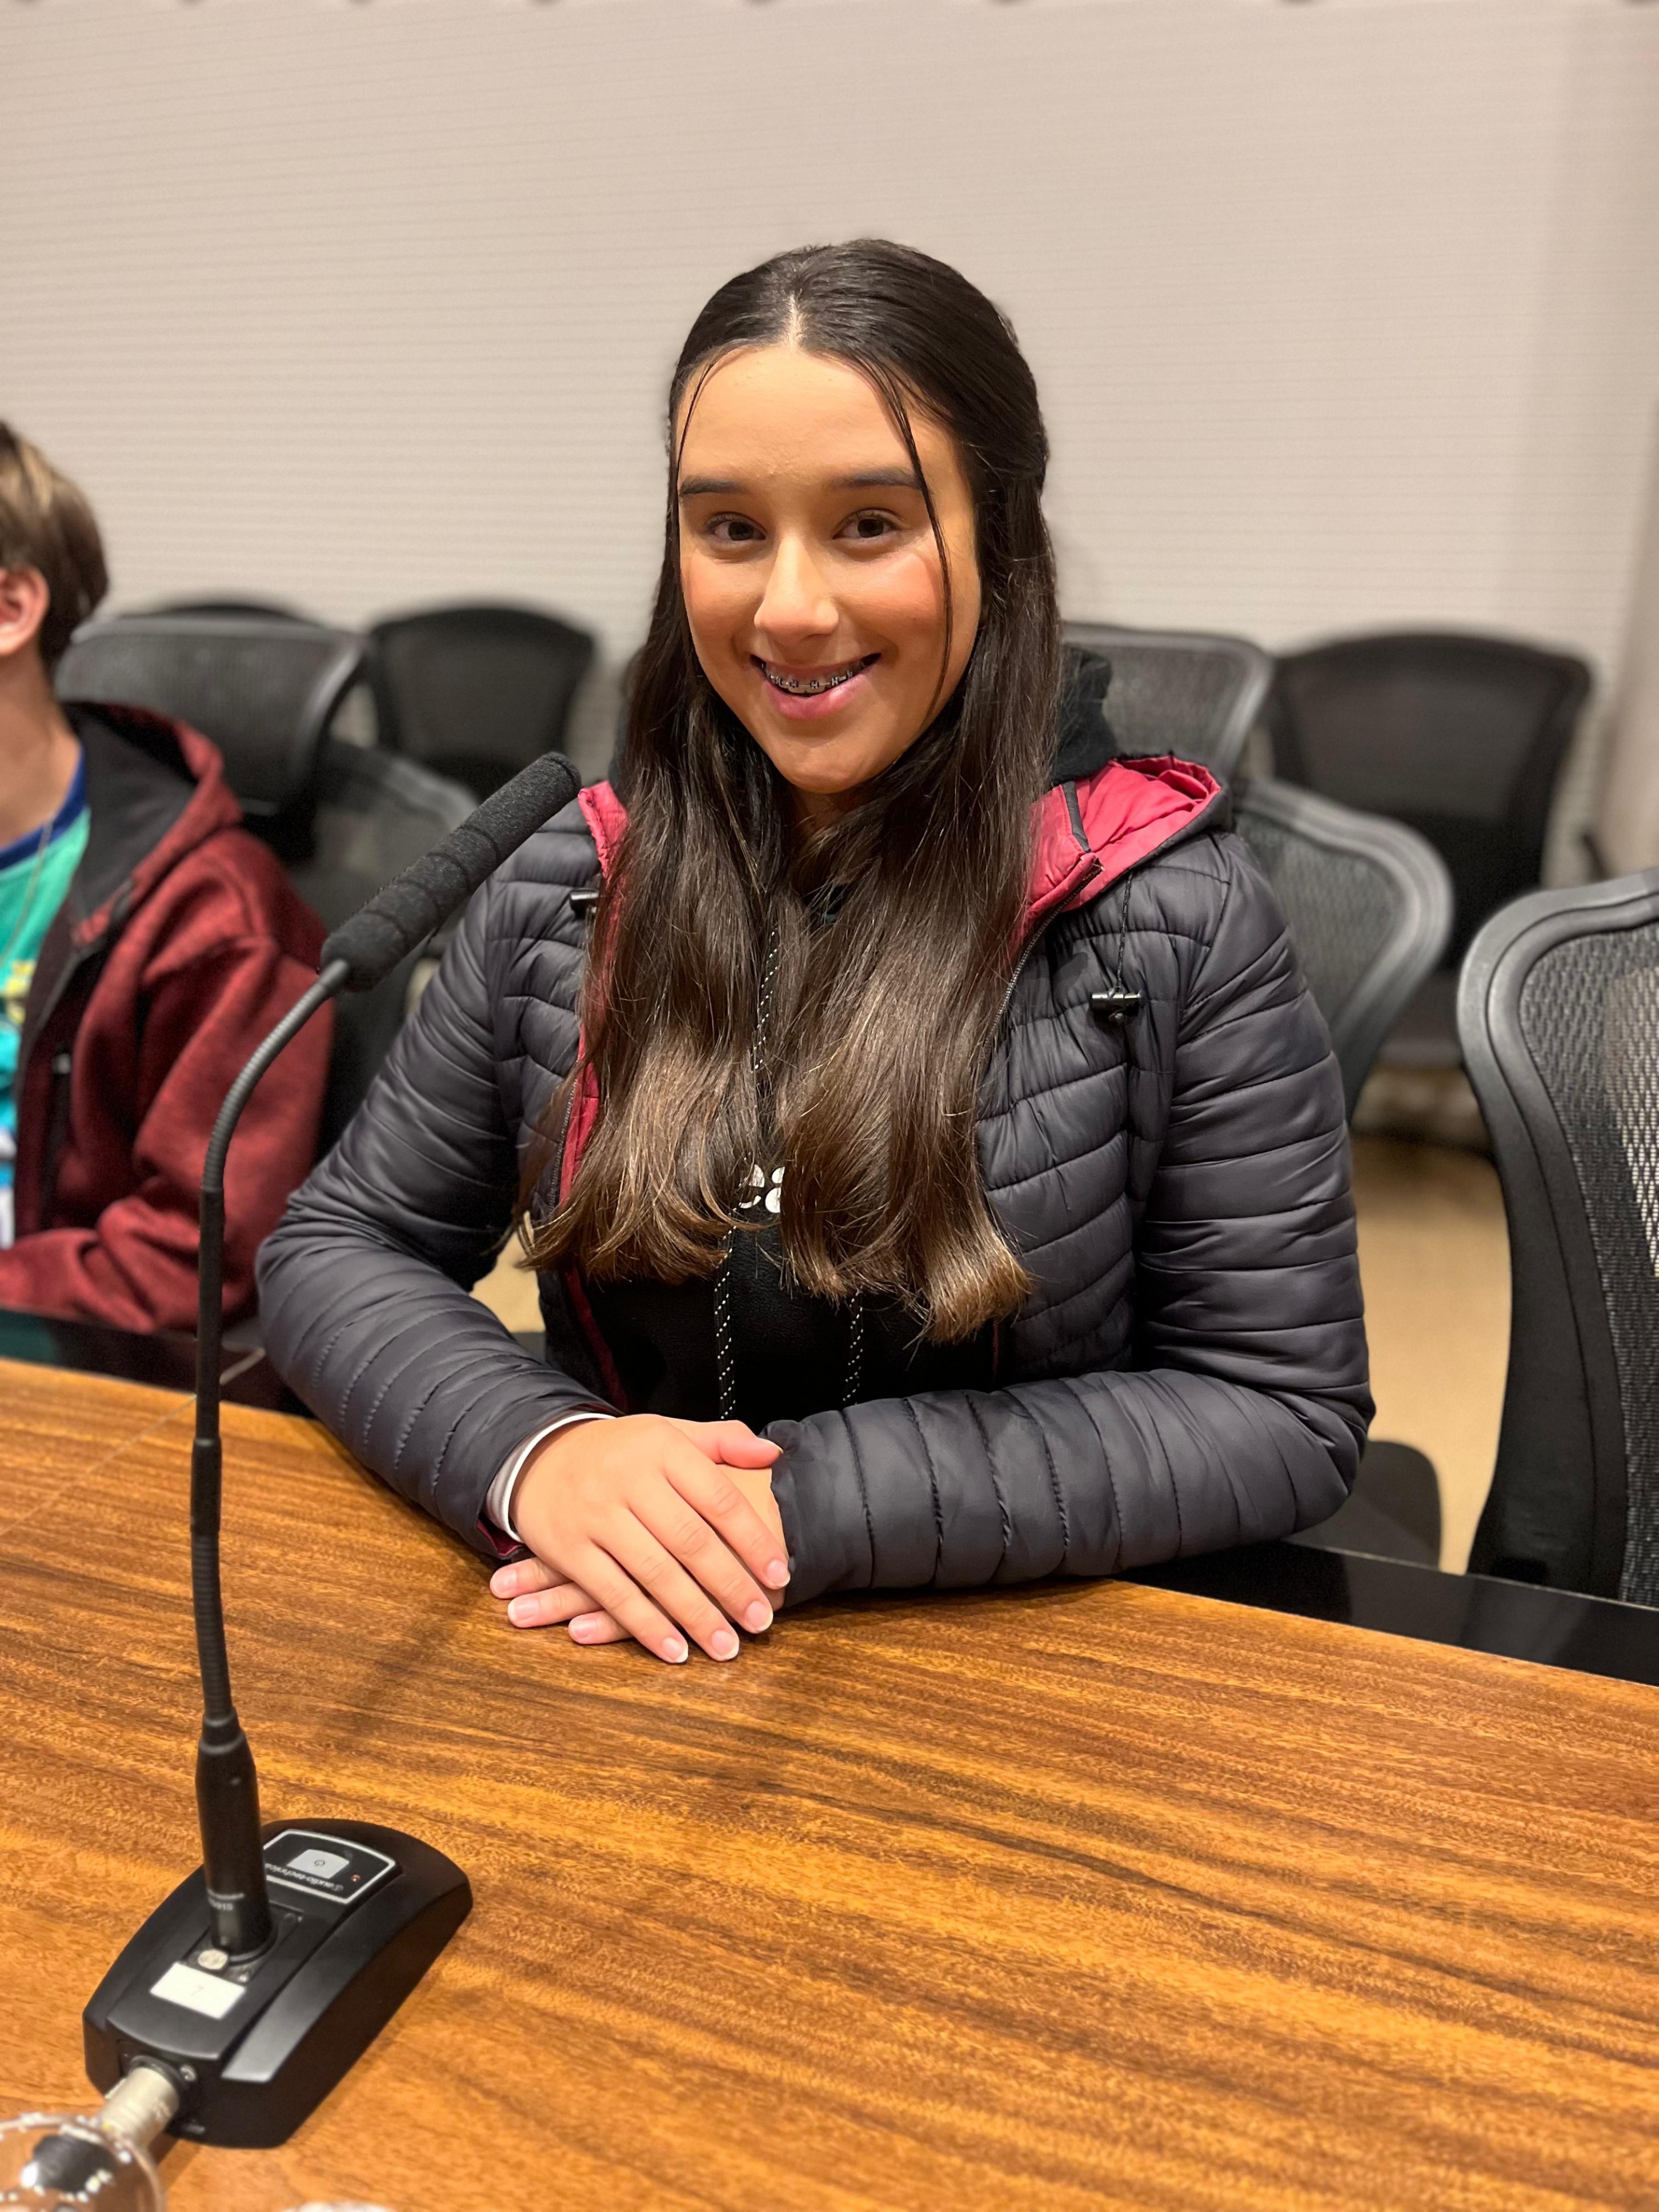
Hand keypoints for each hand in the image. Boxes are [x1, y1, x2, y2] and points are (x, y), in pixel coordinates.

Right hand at [488, 1416, 787, 1663]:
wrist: (538, 1453)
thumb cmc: (619, 1451)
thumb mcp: (669, 1432)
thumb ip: (723, 1441)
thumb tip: (774, 1453)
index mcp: (663, 1448)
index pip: (718, 1497)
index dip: (753, 1538)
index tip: (780, 1574)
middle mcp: (630, 1480)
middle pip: (690, 1540)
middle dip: (731, 1585)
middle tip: (762, 1621)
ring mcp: (596, 1515)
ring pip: (654, 1572)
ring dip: (695, 1615)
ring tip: (727, 1646)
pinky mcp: (568, 1548)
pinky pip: (612, 1593)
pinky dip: (645, 1626)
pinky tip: (675, 1651)